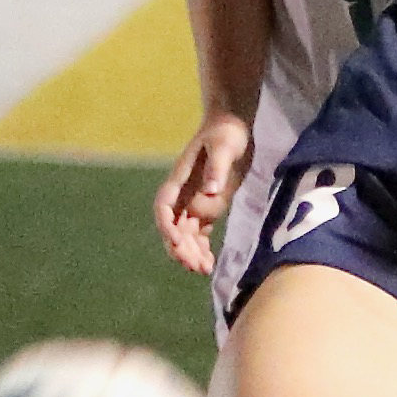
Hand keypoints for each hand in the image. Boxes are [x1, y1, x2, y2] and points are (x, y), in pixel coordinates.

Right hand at [154, 113, 251, 276]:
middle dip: (179, 247)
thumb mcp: (225, 145)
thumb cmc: (227, 132)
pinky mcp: (207, 208)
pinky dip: (201, 250)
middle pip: (172, 226)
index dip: (166, 224)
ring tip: (202, 270)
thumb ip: (217, 167)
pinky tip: (208, 265)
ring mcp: (194, 203)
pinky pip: (199, 235)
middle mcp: (182, 195)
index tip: (176, 240)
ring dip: (190, 254)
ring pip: (185, 235)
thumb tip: (210, 191)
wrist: (233, 126)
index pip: (164, 206)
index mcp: (180, 178)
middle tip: (194, 265)